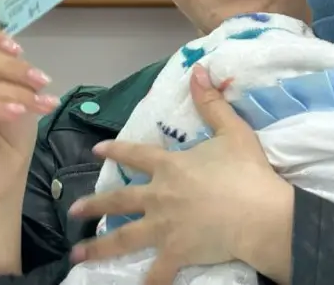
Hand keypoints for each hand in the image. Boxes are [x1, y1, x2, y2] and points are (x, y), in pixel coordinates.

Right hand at [0, 23, 60, 198]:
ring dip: (12, 91)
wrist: (5, 174)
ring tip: (39, 104)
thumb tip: (19, 55)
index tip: (19, 48)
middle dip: (13, 68)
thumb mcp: (18, 94)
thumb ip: (12, 73)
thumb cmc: (9, 135)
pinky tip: (17, 112)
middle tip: (42, 81)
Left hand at [68, 65, 293, 283]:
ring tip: (77, 253)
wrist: (260, 214)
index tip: (97, 149)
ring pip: (124, 238)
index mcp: (170, 166)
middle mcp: (159, 196)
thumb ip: (211, 103)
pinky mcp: (176, 252)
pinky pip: (157, 272)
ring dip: (99, 247)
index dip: (115, 150)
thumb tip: (197, 70)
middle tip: (73, 210)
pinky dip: (147, 282)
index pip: (136, 154)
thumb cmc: (247, 172)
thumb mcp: (232, 131)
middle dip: (94, 205)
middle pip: (120, 199)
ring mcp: (164, 227)